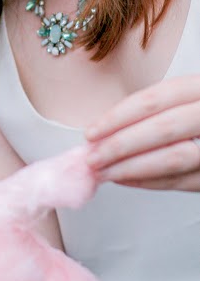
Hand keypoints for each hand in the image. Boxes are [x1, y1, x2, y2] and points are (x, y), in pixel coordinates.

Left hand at [85, 75, 199, 190]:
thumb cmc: (199, 112)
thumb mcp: (187, 97)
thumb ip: (155, 110)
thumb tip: (104, 131)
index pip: (154, 99)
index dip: (118, 117)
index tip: (92, 133)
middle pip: (162, 129)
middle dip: (121, 146)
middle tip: (91, 158)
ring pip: (175, 158)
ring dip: (133, 169)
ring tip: (105, 173)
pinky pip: (185, 182)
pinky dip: (153, 183)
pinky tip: (129, 179)